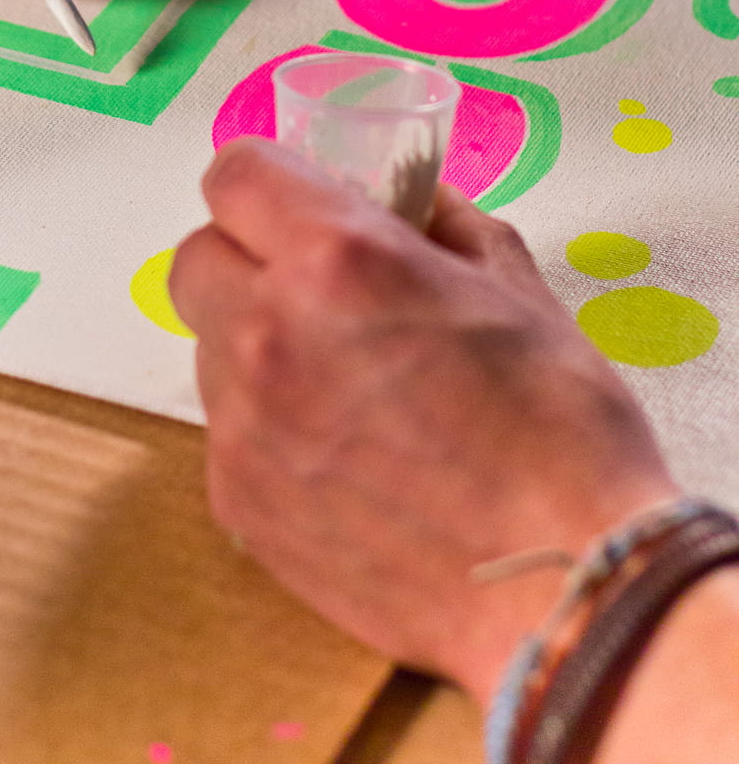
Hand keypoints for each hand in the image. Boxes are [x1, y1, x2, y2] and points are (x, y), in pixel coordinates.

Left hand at [169, 144, 676, 703]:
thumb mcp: (514, 285)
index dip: (267, 182)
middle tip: (320, 293)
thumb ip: (440, 223)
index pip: (234, 175)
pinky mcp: (236, 502)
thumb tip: (406, 201)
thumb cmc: (560, 430)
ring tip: (349, 390)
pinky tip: (349, 460)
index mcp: (336, 257)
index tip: (298, 203)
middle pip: (198, 260)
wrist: (564, 588)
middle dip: (249, 261)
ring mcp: (242, 424)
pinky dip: (269, 430)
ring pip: (209, 349)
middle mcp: (267, 331)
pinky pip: (227, 434)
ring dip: (256, 348)